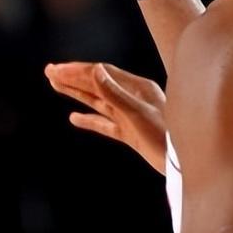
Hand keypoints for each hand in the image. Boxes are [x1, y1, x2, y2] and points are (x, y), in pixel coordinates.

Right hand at [45, 62, 166, 173]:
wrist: (184, 163)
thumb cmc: (168, 136)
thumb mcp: (138, 113)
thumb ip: (114, 93)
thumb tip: (95, 70)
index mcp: (138, 88)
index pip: (101, 74)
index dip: (78, 71)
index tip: (57, 70)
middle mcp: (133, 99)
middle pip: (97, 84)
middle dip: (73, 78)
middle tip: (49, 72)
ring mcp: (131, 116)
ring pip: (98, 102)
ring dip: (77, 93)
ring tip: (55, 85)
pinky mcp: (131, 134)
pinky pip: (105, 124)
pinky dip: (89, 120)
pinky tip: (74, 118)